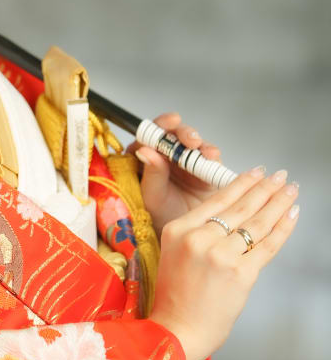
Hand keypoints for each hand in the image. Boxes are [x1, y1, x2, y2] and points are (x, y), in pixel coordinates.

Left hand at [125, 111, 223, 237]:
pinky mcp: (204, 168)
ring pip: (192, 143)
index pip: (149, 135)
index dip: (158, 126)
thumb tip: (146, 150)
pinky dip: (211, 154)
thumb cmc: (161, 218)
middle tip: (190, 139)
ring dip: (199, 142)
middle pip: (172, 135)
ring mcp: (186, 161)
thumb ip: (151, 174)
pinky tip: (213, 157)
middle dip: (182, 133)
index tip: (169, 123)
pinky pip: (208, 156)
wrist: (184, 236)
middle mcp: (165, 157)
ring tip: (204, 151)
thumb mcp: (152, 198)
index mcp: (145, 160)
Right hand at [150, 166, 299, 359]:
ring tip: (291, 191)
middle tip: (281, 176)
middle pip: (241, 207)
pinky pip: (267, 245)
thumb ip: (197, 232)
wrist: (177, 330)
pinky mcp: (241, 274)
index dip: (242, 183)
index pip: (217, 199)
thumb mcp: (174, 253)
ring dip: (278, 203)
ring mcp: (221, 255)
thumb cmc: (175, 296)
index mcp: (178, 229)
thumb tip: (235, 213)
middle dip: (266, 188)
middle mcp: (198, 238)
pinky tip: (292, 215)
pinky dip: (283, 228)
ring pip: (257, 222)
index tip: (256, 172)